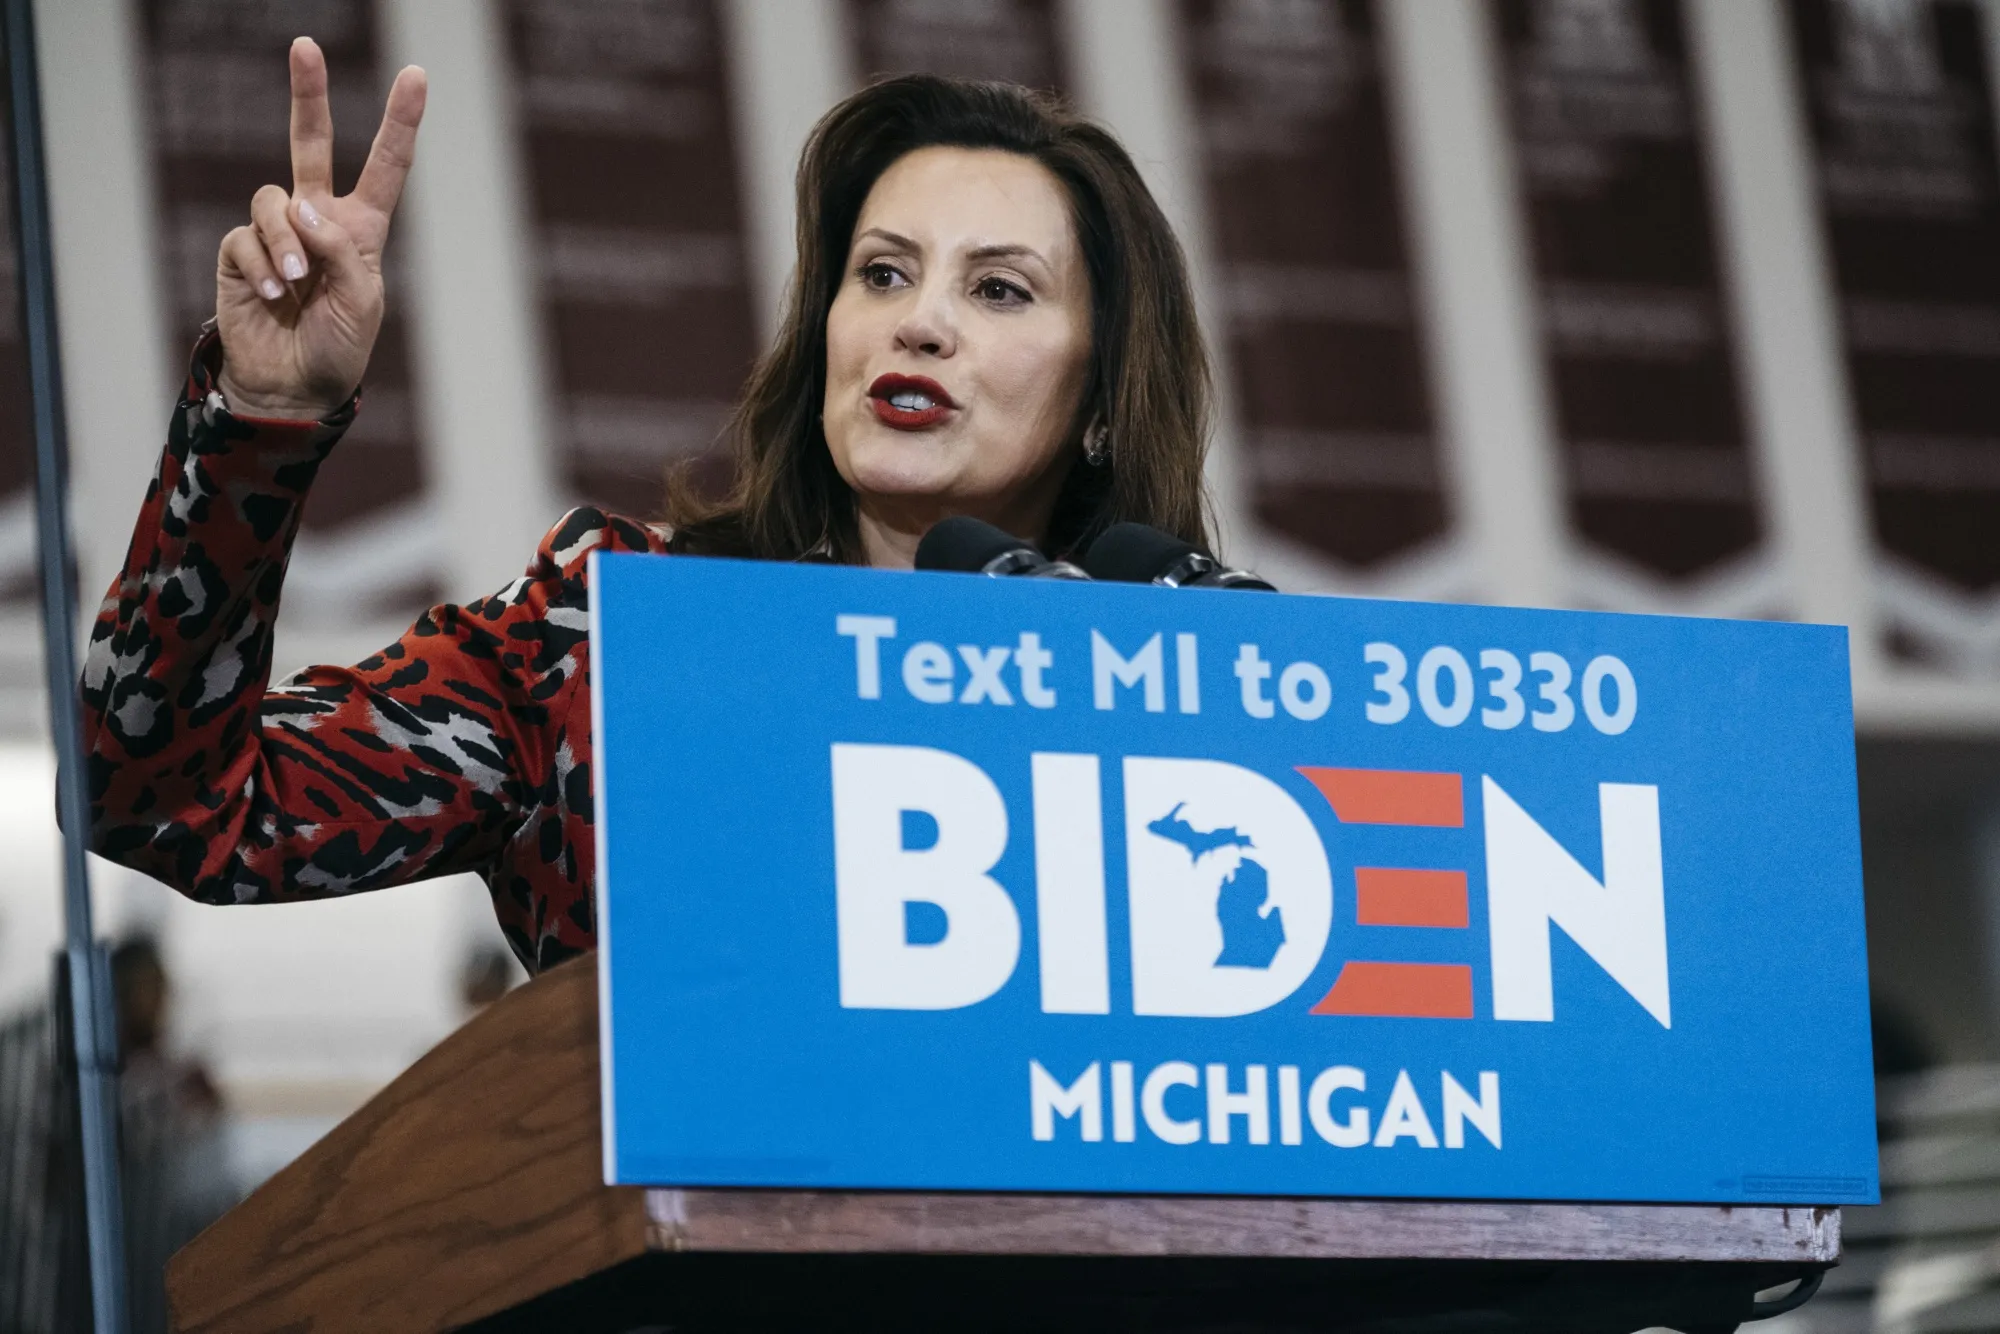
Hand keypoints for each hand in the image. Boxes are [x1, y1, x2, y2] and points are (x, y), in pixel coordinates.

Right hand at [214, 38, 425, 419]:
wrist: (293, 386)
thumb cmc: (339, 346)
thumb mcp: (363, 302)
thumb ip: (342, 251)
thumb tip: (302, 205)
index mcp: (362, 229)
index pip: (385, 167)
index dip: (399, 122)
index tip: (415, 76)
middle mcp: (318, 221)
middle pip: (309, 144)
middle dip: (307, 94)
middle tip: (305, 46)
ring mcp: (276, 233)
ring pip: (275, 201)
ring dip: (285, 242)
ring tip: (295, 283)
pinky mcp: (240, 252)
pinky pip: (246, 238)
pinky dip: (262, 266)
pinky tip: (272, 295)